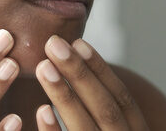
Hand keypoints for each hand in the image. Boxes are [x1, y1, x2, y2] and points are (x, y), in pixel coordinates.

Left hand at [33, 37, 149, 130]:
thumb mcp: (118, 128)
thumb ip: (106, 110)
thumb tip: (79, 67)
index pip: (122, 98)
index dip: (101, 70)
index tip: (77, 43)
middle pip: (106, 109)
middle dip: (80, 75)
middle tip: (53, 44)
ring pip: (85, 128)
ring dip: (64, 96)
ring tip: (44, 67)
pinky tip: (42, 110)